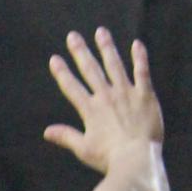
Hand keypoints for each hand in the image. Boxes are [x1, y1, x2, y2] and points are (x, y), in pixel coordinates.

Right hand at [44, 29, 164, 174]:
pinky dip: (139, 58)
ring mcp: (126, 94)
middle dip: (80, 52)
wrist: (136, 158)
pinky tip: (136, 44)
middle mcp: (106, 97)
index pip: (72, 87)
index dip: (62, 73)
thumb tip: (46, 132)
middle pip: (90, 70)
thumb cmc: (109, 158)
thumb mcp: (84, 149)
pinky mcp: (145, 95)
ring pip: (114, 65)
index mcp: (90, 110)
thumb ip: (66, 137)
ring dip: (106, 48)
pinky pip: (142, 72)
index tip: (54, 59)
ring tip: (101, 32)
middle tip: (73, 36)